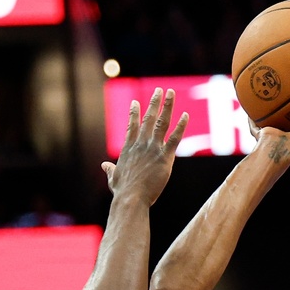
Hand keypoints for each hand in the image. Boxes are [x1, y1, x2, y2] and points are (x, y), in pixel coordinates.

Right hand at [102, 88, 188, 205]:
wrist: (131, 198)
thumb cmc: (122, 191)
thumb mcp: (113, 178)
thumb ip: (110, 169)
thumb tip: (104, 165)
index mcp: (128, 148)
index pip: (132, 126)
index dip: (134, 113)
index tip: (135, 102)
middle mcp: (141, 144)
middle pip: (149, 118)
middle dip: (154, 102)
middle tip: (160, 90)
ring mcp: (153, 149)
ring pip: (162, 122)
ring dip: (167, 106)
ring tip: (171, 93)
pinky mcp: (165, 157)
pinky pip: (174, 138)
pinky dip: (181, 126)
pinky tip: (185, 116)